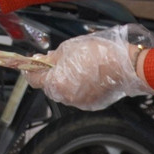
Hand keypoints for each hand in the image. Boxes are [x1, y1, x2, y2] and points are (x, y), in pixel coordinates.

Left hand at [25, 24, 153, 110]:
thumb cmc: (98, 55)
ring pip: (64, 91)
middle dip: (50, 74)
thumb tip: (42, 60)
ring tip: (76, 66)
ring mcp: (79, 103)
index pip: (33, 79)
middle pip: (49, 86)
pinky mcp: (91, 104)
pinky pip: (78, 95)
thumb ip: (51, 57)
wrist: (124, 65)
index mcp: (56, 82)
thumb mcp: (68, 48)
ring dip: (64, 80)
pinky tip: (86, 75)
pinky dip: (78, 87)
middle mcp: (65, 97)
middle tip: (56, 60)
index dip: (30, 70)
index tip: (30, 64)